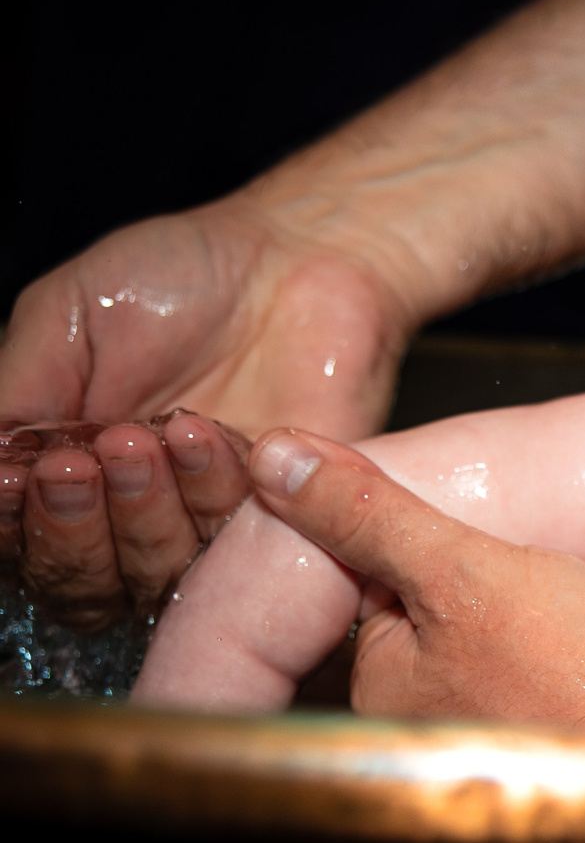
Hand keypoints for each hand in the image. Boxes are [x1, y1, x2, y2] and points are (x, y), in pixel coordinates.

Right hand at [0, 198, 408, 619]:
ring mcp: (204, 521)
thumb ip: (16, 395)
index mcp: (66, 468)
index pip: (23, 540)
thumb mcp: (64, 318)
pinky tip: (203, 435)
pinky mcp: (277, 519)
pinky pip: (233, 541)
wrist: (298, 261)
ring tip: (143, 438)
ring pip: (154, 572)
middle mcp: (130, 511)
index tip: (15, 477)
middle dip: (72, 528)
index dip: (15, 523)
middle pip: (82, 581)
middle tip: (79, 463)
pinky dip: (209, 492)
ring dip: (141, 512)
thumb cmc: (178, 277)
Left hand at [244, 429, 584, 726]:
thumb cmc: (578, 655)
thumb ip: (369, 513)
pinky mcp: (557, 769)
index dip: (435, 564)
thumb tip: (275, 459)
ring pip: (491, 671)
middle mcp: (426, 742)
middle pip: (437, 640)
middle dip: (478, 608)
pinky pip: (546, 704)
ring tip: (581, 621)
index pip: (387, 603)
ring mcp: (493, 760)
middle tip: (544, 589)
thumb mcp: (460, 564)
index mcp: (385, 695)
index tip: (489, 553)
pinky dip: (569, 680)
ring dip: (527, 642)